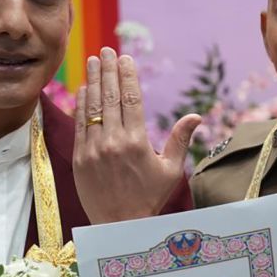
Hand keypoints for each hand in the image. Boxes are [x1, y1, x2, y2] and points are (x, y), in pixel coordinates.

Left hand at [73, 47, 200, 223]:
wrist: (119, 225)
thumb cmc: (150, 198)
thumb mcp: (171, 170)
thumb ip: (180, 140)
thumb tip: (196, 115)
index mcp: (137, 142)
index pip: (131, 99)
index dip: (128, 76)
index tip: (126, 59)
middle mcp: (113, 142)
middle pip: (110, 97)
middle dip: (109, 71)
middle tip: (107, 50)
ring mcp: (94, 149)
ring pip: (92, 107)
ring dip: (94, 81)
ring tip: (94, 61)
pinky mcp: (80, 158)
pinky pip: (80, 125)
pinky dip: (82, 104)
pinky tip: (84, 88)